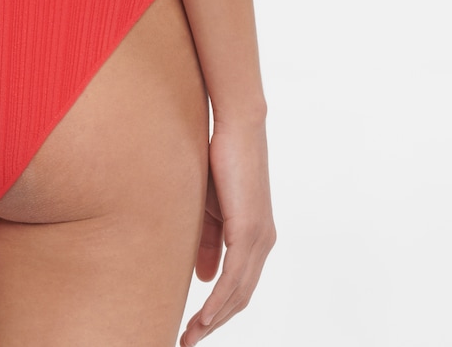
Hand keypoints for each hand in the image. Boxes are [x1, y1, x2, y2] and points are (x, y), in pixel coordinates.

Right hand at [181, 117, 275, 344]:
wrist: (237, 125)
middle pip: (240, 297)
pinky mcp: (250, 229)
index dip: (217, 309)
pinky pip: (234, 277)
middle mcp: (263, 242)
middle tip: (188, 341)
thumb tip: (203, 276)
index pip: (238, 285)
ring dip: (213, 319)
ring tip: (189, 336)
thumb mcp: (208, 206)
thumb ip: (208, 239)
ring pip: (237, 293)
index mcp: (255, 237)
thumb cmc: (220, 158)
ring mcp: (259, 237)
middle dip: (214, 323)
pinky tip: (203, 317)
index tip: (195, 327)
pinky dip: (217, 301)